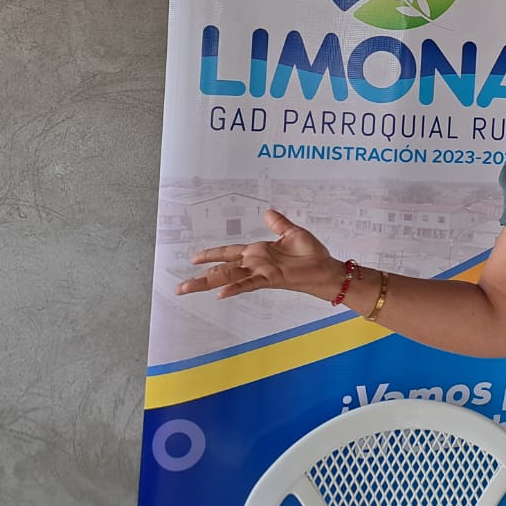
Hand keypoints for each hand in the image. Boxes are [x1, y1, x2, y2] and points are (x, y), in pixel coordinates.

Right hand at [176, 209, 336, 300]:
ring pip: (228, 277)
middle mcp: (255, 263)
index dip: (211, 254)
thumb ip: (278, 223)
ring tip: (187, 289)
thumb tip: (268, 212)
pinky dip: (235, 287)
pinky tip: (220, 293)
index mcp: (258, 252)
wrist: (326, 268)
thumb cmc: (312, 254)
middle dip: (200, 277)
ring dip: (207, 283)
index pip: (228, 253)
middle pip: (222, 269)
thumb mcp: (292, 233)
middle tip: (179, 286)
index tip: (193, 259)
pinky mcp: (270, 278)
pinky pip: (249, 283)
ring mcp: (260, 272)